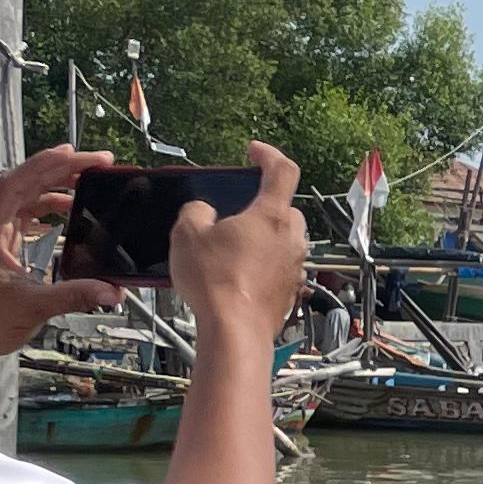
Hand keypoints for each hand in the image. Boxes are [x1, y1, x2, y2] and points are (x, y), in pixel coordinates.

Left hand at [0, 144, 121, 386]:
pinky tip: (69, 213)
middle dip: (60, 169)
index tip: (78, 154)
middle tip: (98, 164)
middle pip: (25, 184)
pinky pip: (25, 217)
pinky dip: (48, 210)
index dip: (46, 164)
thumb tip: (114, 291)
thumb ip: (74, 295)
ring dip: (55, 188)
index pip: (17, 183)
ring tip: (88, 184)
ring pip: (26, 199)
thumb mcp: (31, 307)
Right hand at [170, 143, 309, 344]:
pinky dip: (263, 265)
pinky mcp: (291, 292)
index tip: (254, 152)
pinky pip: (279, 268)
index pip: (283, 170)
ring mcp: (294, 266)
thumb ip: (196, 212)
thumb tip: (203, 212)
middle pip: (285, 209)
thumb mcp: (187, 234)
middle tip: (235, 212)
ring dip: (262, 238)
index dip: (269, 155)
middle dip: (263, 205)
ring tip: (231, 248)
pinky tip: (238, 276)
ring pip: (283, 240)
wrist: (235, 332)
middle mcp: (291, 238)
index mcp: (271, 215)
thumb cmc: (216, 283)